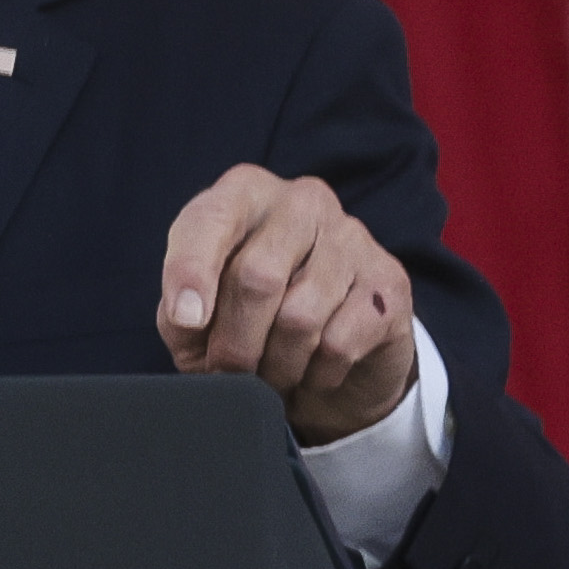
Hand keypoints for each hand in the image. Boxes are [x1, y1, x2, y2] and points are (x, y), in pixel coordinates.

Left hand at [157, 165, 415, 446]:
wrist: (336, 358)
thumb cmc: (251, 322)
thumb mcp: (200, 317)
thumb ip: (180, 315)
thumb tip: (190, 318)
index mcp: (243, 194)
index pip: (209, 221)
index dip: (190, 272)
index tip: (186, 320)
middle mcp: (301, 202)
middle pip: (256, 277)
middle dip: (233, 344)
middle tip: (227, 374)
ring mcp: (351, 237)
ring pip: (300, 316)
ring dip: (276, 366)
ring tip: (271, 374)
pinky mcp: (388, 281)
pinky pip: (340, 342)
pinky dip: (317, 373)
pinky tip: (314, 370)